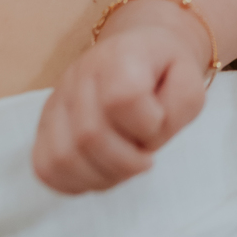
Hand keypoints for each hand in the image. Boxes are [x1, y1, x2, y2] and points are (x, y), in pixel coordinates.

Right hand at [32, 21, 209, 194]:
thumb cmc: (166, 73)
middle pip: (89, 135)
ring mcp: (57, 100)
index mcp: (120, 56)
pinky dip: (75, 182)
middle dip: (126, 162)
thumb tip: (145, 140)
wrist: (141, 54)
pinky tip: (100, 172)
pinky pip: (45, 168)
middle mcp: (79, 74)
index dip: (147, 124)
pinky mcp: (45, 124)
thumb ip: (179, 109)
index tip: (159, 124)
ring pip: (62, 158)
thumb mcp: (191, 83)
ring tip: (123, 167)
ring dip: (101, 176)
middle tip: (145, 158)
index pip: (123, 98)